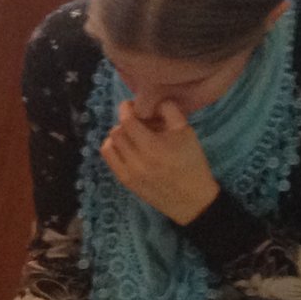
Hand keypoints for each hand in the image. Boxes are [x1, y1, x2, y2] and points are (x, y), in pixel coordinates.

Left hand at [101, 100, 219, 224]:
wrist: (191, 198)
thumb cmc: (191, 163)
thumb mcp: (187, 133)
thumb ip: (170, 112)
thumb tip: (155, 101)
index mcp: (153, 147)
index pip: (127, 121)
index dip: (126, 109)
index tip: (132, 104)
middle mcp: (137, 160)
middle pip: (117, 131)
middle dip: (125, 122)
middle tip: (137, 121)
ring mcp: (128, 172)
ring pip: (110, 144)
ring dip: (118, 135)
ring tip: (132, 135)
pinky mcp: (124, 180)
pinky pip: (109, 158)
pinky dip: (113, 148)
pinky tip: (125, 147)